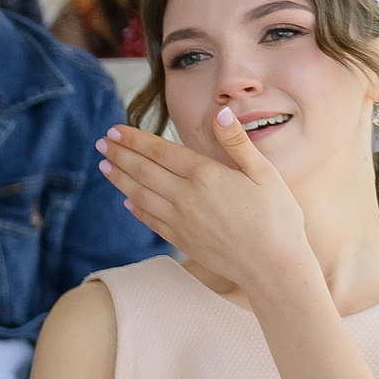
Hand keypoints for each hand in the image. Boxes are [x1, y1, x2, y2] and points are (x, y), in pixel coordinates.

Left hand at [97, 114, 314, 297]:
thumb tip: (221, 112)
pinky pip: (150, 220)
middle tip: (101, 143)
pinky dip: (136, 207)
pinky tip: (127, 200)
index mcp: (206, 175)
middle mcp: (185, 196)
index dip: (135, 139)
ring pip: (140, 194)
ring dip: (120, 178)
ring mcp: (179, 220)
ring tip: (104, 165)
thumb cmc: (278, 217)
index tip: (115, 130)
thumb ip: (238, 143)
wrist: (273, 267)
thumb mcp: (265, 173)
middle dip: (119, 154)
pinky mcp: (180, 240)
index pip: (160, 151)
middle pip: (143, 170)